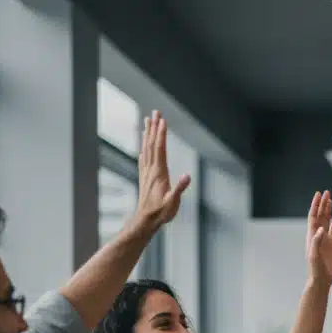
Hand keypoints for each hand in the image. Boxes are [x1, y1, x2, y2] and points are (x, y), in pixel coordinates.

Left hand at [133, 110, 191, 233]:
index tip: (163, 120)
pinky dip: (144, 147)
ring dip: (147, 133)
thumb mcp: (173, 202)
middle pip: (152, 143)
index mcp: (159, 172)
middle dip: (154, 127)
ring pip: (146, 148)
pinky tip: (143, 144)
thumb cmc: (161, 212)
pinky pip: (144, 157)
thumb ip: (180, 189)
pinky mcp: (145, 177)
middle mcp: (151, 169)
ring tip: (147, 121)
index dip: (161, 134)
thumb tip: (188, 176)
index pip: (160, 148)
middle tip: (155, 112)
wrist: (146, 220)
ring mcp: (147, 172)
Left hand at [305, 190, 331, 283]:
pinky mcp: (331, 245)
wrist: (321, 278)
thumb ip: (316, 241)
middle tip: (327, 192)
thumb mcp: (314, 255)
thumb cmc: (315, 268)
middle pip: (320, 216)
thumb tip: (321, 228)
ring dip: (327, 211)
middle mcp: (317, 235)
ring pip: (326, 221)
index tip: (319, 195)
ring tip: (330, 200)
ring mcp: (324, 239)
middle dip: (322, 204)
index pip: (313, 216)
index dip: (316, 205)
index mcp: (312, 235)